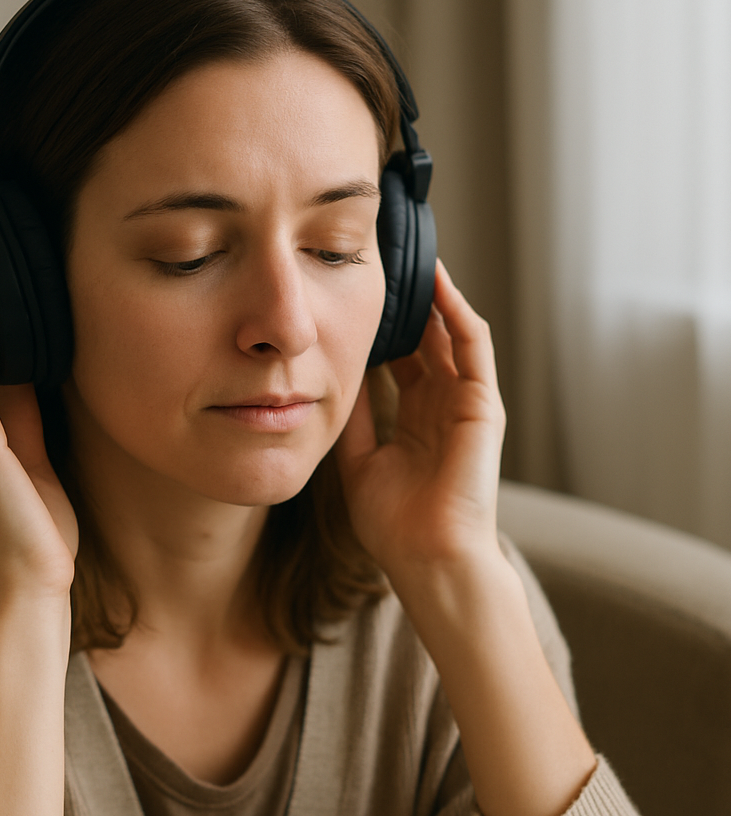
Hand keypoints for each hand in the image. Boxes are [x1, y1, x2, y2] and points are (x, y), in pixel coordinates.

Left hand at [334, 260, 505, 597]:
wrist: (427, 557)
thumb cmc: (395, 523)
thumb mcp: (360, 461)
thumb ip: (355, 418)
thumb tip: (332, 379)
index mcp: (415, 417)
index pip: (400, 358)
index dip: (380, 327)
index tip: (354, 296)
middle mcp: (442, 404)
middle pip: (425, 339)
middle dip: (405, 303)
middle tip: (381, 263)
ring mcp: (465, 402)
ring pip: (451, 333)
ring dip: (432, 297)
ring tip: (409, 258)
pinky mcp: (484, 405)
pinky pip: (474, 347)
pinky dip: (457, 313)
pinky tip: (437, 285)